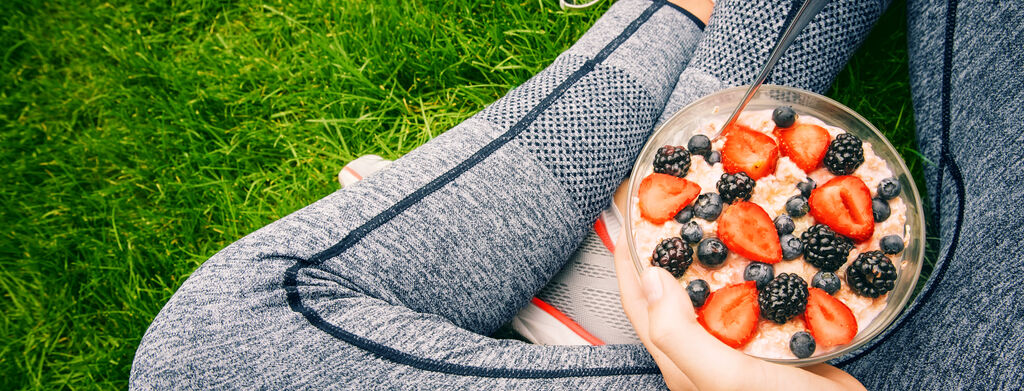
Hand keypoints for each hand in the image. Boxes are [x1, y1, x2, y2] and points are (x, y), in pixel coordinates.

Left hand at [612, 231, 865, 390]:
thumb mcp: (724, 374)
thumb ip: (679, 333)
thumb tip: (650, 277)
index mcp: (680, 359)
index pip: (640, 301)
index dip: (629, 259)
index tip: (630, 216)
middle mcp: (705, 350)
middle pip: (674, 290)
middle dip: (670, 247)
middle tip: (675, 205)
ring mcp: (740, 345)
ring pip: (716, 290)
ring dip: (715, 253)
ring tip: (719, 215)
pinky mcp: (774, 342)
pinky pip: (757, 297)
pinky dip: (758, 269)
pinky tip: (770, 250)